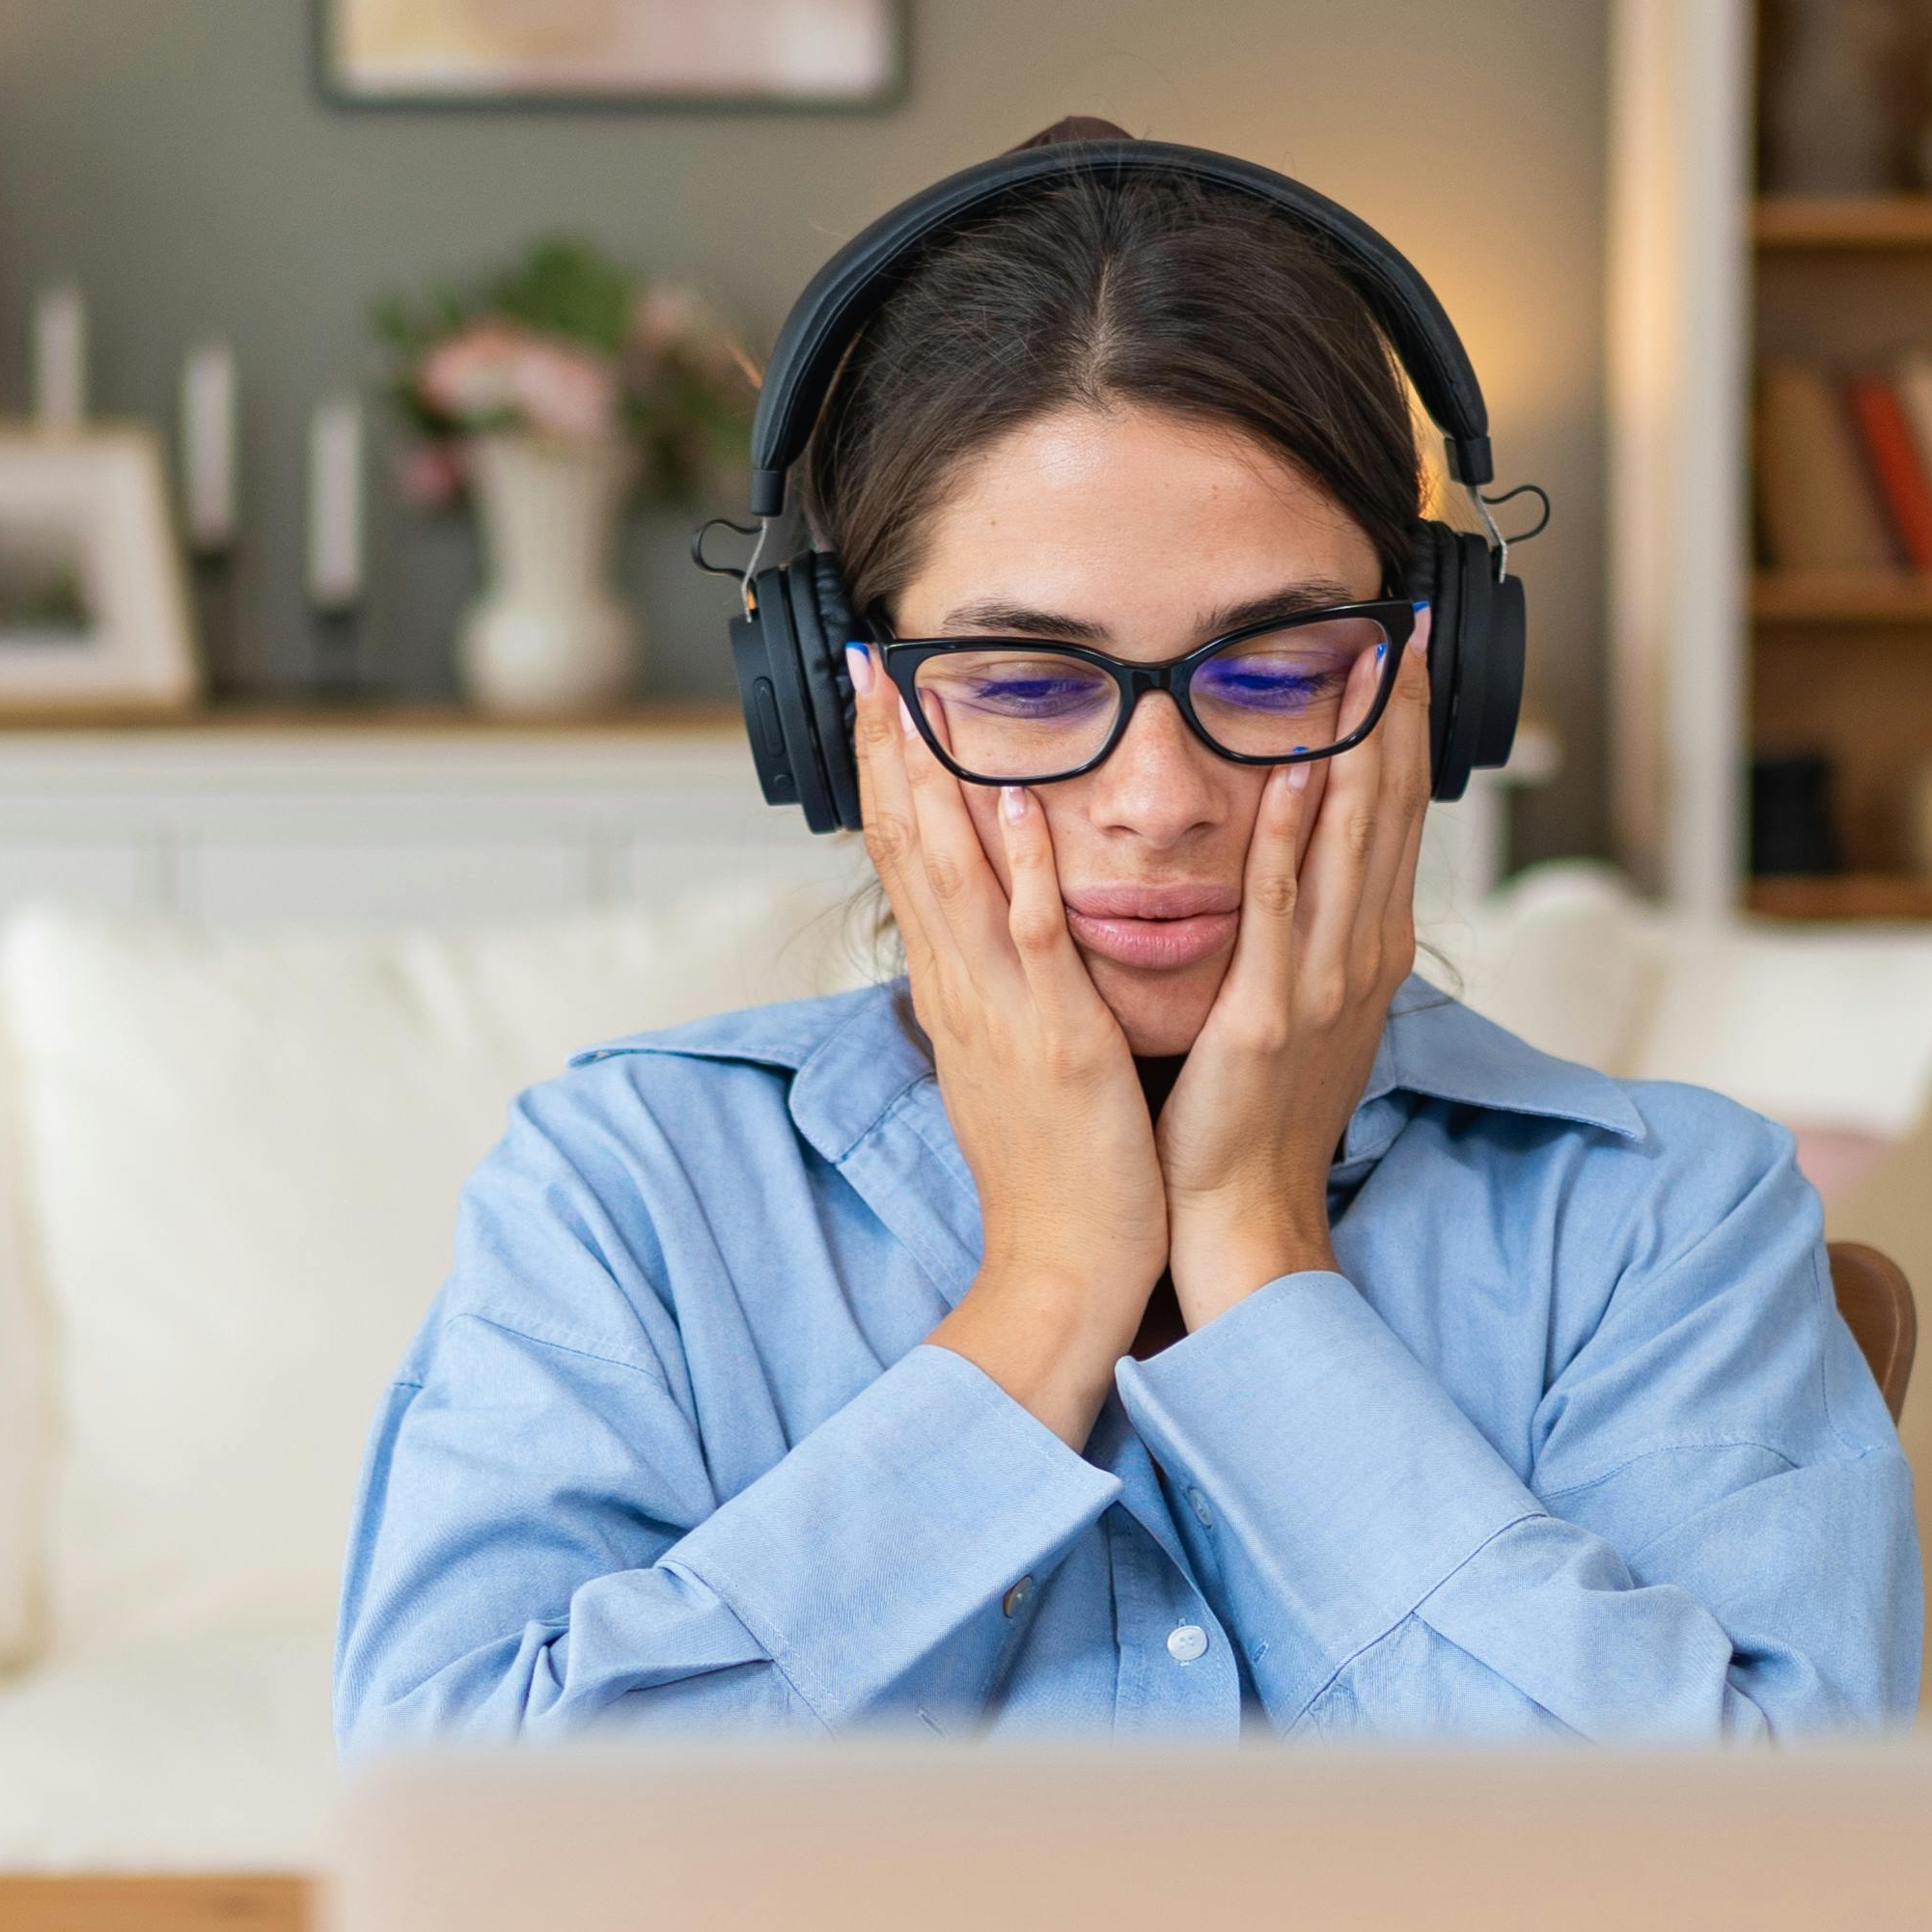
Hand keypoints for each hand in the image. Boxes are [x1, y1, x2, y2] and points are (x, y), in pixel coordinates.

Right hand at [862, 661, 1165, 1447]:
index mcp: (953, 990)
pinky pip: (1033, 937)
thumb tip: (985, 932)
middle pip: (906, 847)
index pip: (903, 860)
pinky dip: (1019, 864)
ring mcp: (1003, 1010)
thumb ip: (995, 987)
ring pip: (951, 874)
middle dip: (886, 750)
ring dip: (932, 779)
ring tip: (914, 694)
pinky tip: (1012, 798)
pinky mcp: (1056, 1038)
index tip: (874, 697)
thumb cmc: (1055, 1171)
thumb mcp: (1009, 1060)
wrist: (1063, 1269)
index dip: (883, 773)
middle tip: (868, 662)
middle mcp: (961, 989)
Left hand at [1157, 629, 1426, 1326]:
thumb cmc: (1255, 1120)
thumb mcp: (1299, 1009)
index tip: (1405, 651)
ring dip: (1361, 742)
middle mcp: (1361, 956)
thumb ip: (1306, 931)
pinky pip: (1283, 906)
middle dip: (1399, 711)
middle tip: (1401, 621)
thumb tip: (1304, 861)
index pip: (1398, 815)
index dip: (1406, 729)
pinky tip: (1302, 766)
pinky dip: (1296, 833)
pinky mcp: (1266, 1015)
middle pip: (1392, 809)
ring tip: (1367, 659)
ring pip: (1352, 839)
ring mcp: (1322, 984)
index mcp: (1368, 950)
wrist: (1242, 1219)